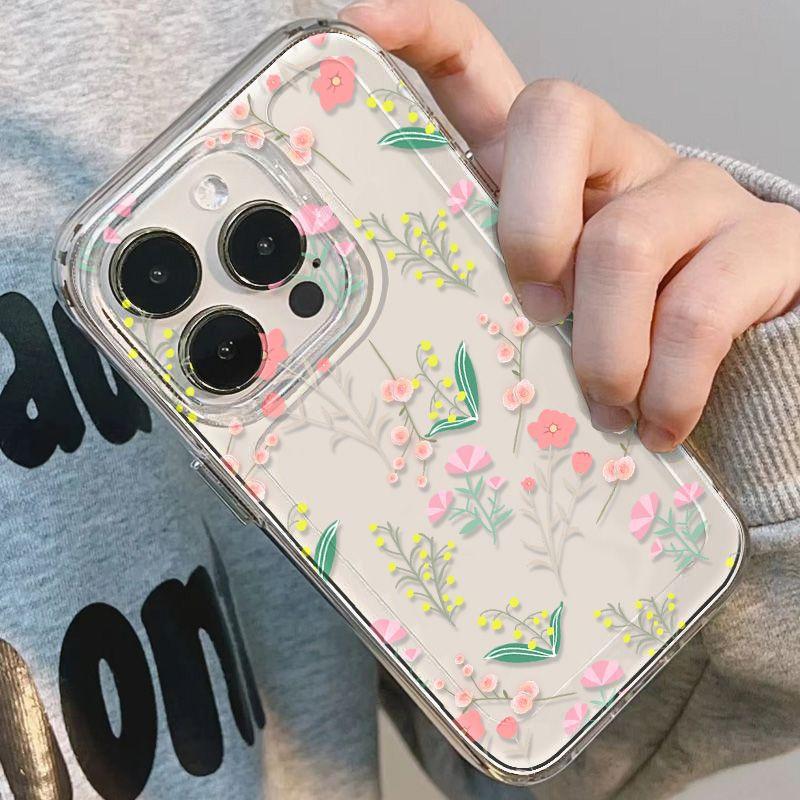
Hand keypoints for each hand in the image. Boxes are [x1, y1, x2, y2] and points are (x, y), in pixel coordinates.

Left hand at [341, 0, 799, 451]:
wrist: (739, 357)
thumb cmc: (617, 332)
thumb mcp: (541, 309)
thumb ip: (490, 300)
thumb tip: (425, 347)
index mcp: (542, 170)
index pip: (476, 68)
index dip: (421, 31)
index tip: (360, 20)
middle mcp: (616, 158)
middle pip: (556, 115)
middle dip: (528, 224)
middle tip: (536, 313)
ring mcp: (692, 192)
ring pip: (625, 241)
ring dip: (603, 349)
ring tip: (606, 405)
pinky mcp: (764, 243)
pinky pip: (699, 310)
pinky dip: (670, 383)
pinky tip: (659, 420)